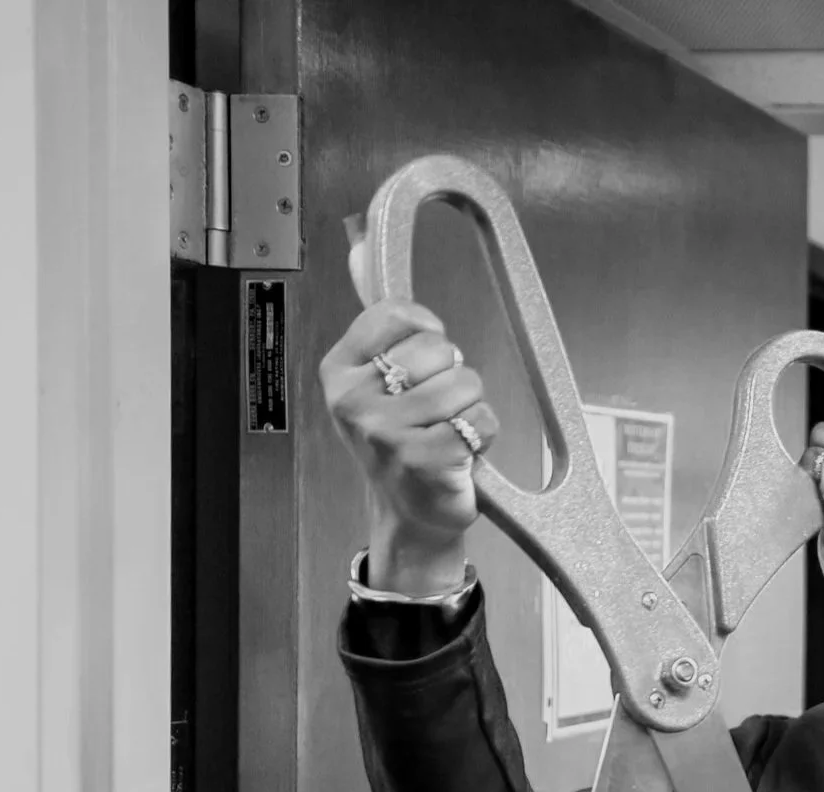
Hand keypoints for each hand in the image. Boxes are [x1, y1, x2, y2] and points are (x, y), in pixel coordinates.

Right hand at [319, 300, 500, 595]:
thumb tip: (360, 245)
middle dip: (451, 375)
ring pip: (466, 383)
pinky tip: (460, 451)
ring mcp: (388, 434)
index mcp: (340, 371)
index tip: (421, 362)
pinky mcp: (426, 461)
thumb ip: (378, 317)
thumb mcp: (375, 378)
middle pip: (439, 349)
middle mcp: (356, 402)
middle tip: (433, 409)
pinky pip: (483, 420)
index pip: (400, 314)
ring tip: (447, 430)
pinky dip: (484, 434)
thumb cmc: (400, 443)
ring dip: (470, 407)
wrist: (409, 514)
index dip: (427, 334)